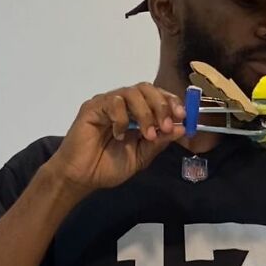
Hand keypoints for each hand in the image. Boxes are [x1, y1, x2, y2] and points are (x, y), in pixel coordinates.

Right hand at [47, 83, 186, 196]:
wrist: (82, 178)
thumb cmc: (109, 167)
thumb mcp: (142, 156)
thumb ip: (159, 141)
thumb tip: (180, 128)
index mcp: (137, 114)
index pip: (157, 96)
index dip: (171, 102)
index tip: (183, 116)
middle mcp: (123, 105)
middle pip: (147, 88)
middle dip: (161, 105)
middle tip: (166, 125)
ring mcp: (107, 104)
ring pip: (132, 92)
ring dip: (145, 113)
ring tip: (146, 134)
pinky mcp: (93, 108)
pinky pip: (112, 102)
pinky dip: (122, 118)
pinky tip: (119, 135)